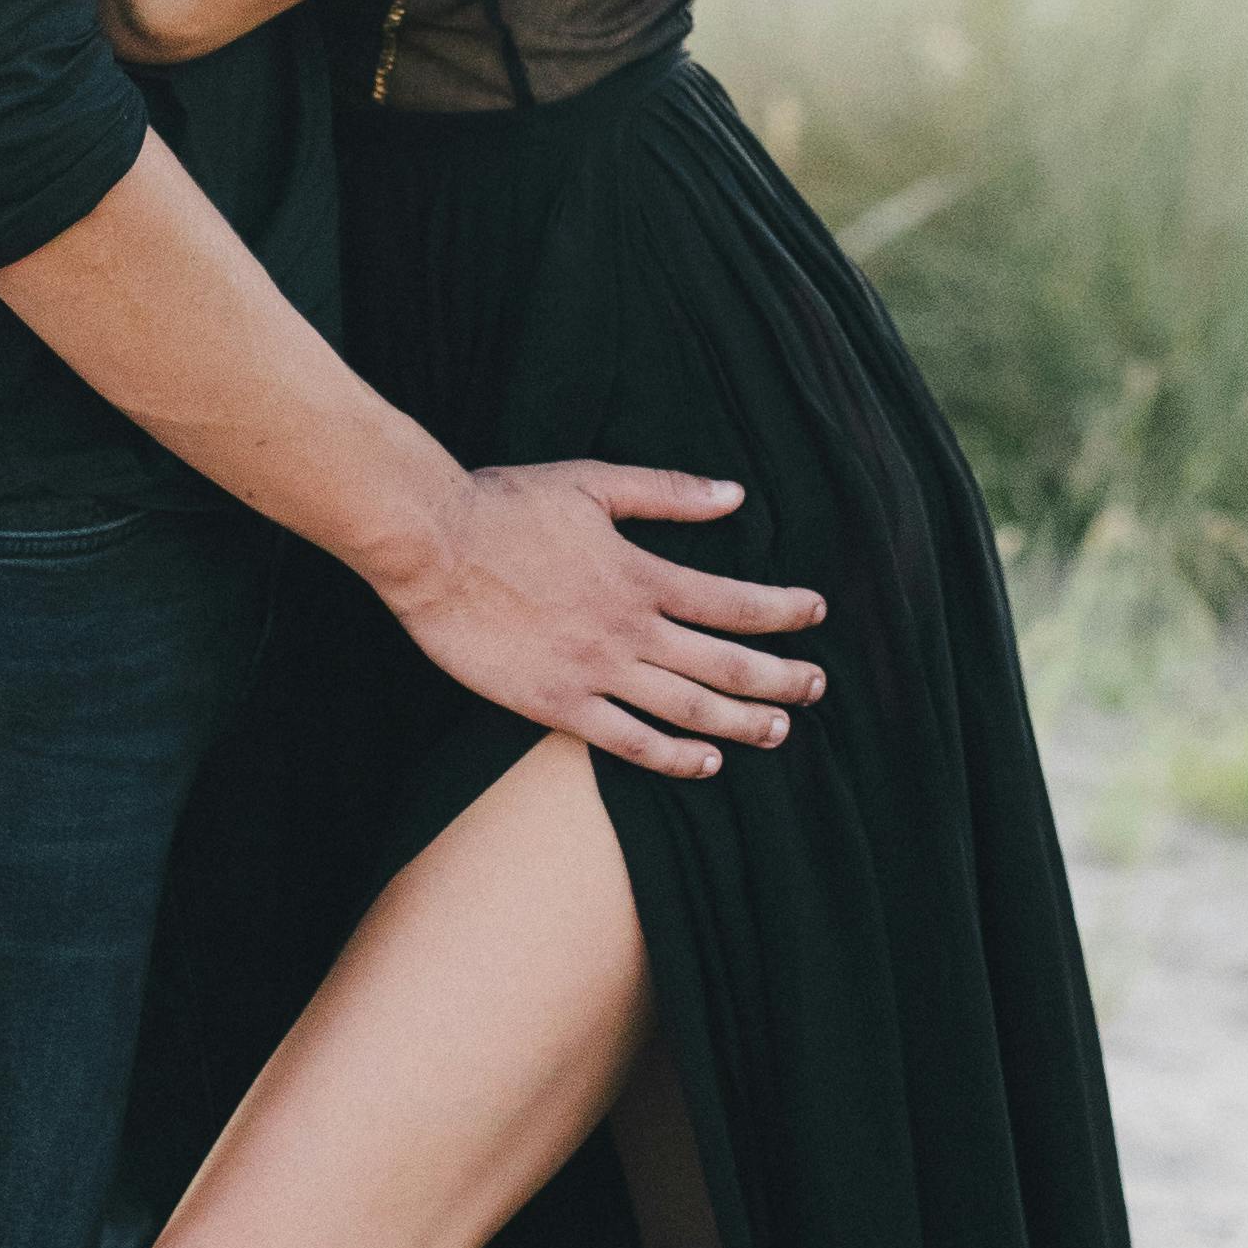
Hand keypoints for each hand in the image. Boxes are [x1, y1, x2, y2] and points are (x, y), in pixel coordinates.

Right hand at [382, 461, 827, 781]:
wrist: (430, 545)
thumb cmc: (505, 505)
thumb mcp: (593, 482)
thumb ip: (667, 492)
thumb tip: (735, 494)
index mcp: (643, 574)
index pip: (734, 601)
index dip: (782, 610)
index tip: (816, 614)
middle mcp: (630, 630)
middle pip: (726, 664)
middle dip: (781, 677)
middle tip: (818, 686)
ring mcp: (595, 672)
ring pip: (688, 710)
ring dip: (743, 723)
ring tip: (781, 731)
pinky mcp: (556, 704)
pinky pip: (628, 743)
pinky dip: (674, 758)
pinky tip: (706, 764)